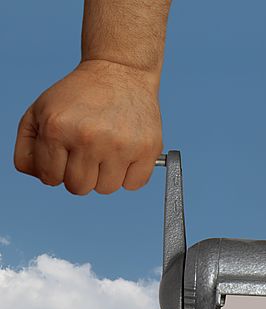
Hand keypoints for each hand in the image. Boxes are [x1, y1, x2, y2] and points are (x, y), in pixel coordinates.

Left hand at [14, 59, 162, 194]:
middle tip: (86, 154)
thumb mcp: (39, 111)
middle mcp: (89, 138)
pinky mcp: (147, 149)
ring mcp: (120, 145)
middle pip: (79, 188)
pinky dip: (129, 176)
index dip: (57, 169)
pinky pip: (134, 185)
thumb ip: (27, 148)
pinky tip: (125, 155)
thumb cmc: (80, 94)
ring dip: (105, 176)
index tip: (66, 154)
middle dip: (80, 175)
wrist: (120, 72)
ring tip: (107, 152)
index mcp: (57, 129)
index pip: (50, 178)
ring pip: (106, 189)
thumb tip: (41, 178)